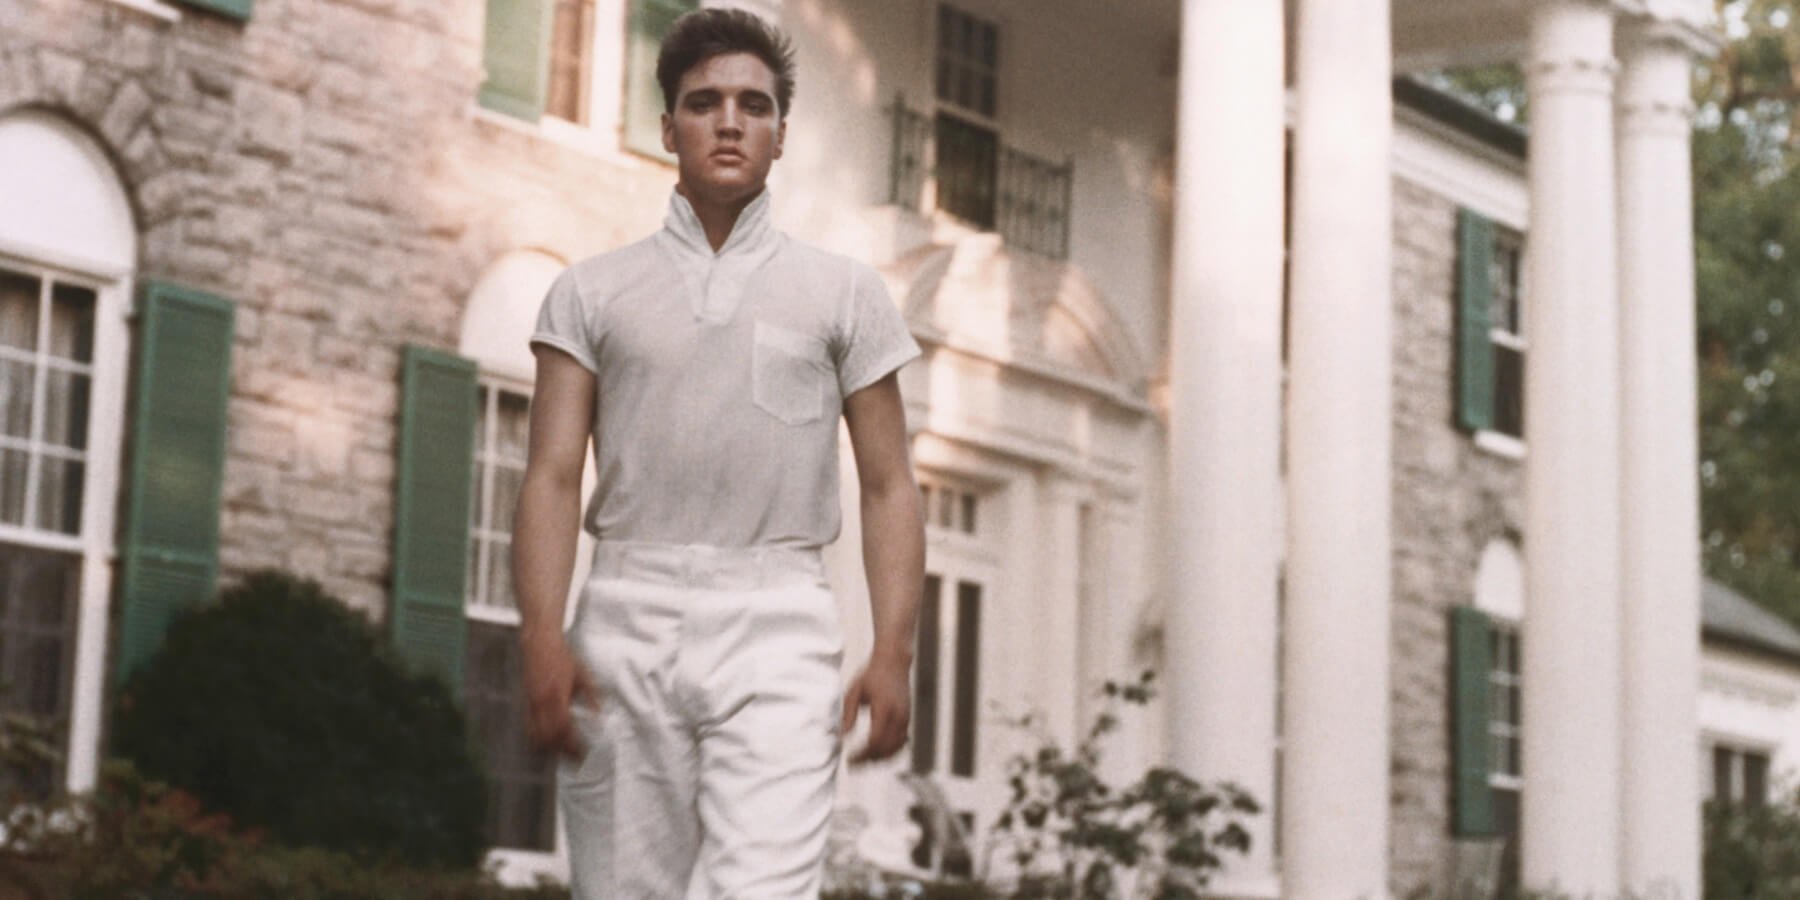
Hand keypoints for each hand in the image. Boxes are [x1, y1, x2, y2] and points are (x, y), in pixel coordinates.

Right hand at [520, 632, 598, 760]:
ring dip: (550, 748)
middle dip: (563, 751)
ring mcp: (531, 703)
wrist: (540, 644)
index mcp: (557, 695)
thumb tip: (598, 717)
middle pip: (549, 737)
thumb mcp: (583, 675)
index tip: (583, 753)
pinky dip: (539, 739)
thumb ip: (591, 697)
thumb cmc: (564, 658)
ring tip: (565, 754)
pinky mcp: (526, 703)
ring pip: (537, 735)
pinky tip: (550, 743)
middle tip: (577, 759)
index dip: (572, 744)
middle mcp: (541, 702)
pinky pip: (530, 727)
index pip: (563, 728)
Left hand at [841, 651, 911, 763]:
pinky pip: (901, 743)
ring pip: (896, 749)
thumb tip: (843, 737)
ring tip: (863, 762)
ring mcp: (905, 718)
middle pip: (886, 749)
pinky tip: (876, 755)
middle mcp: (898, 715)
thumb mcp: (853, 691)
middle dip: (869, 760)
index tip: (849, 759)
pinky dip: (890, 752)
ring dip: (880, 759)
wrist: (893, 661)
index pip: (875, 740)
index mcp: (884, 708)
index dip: (862, 754)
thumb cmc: (870, 674)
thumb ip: (848, 714)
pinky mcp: (907, 719)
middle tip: (852, 765)